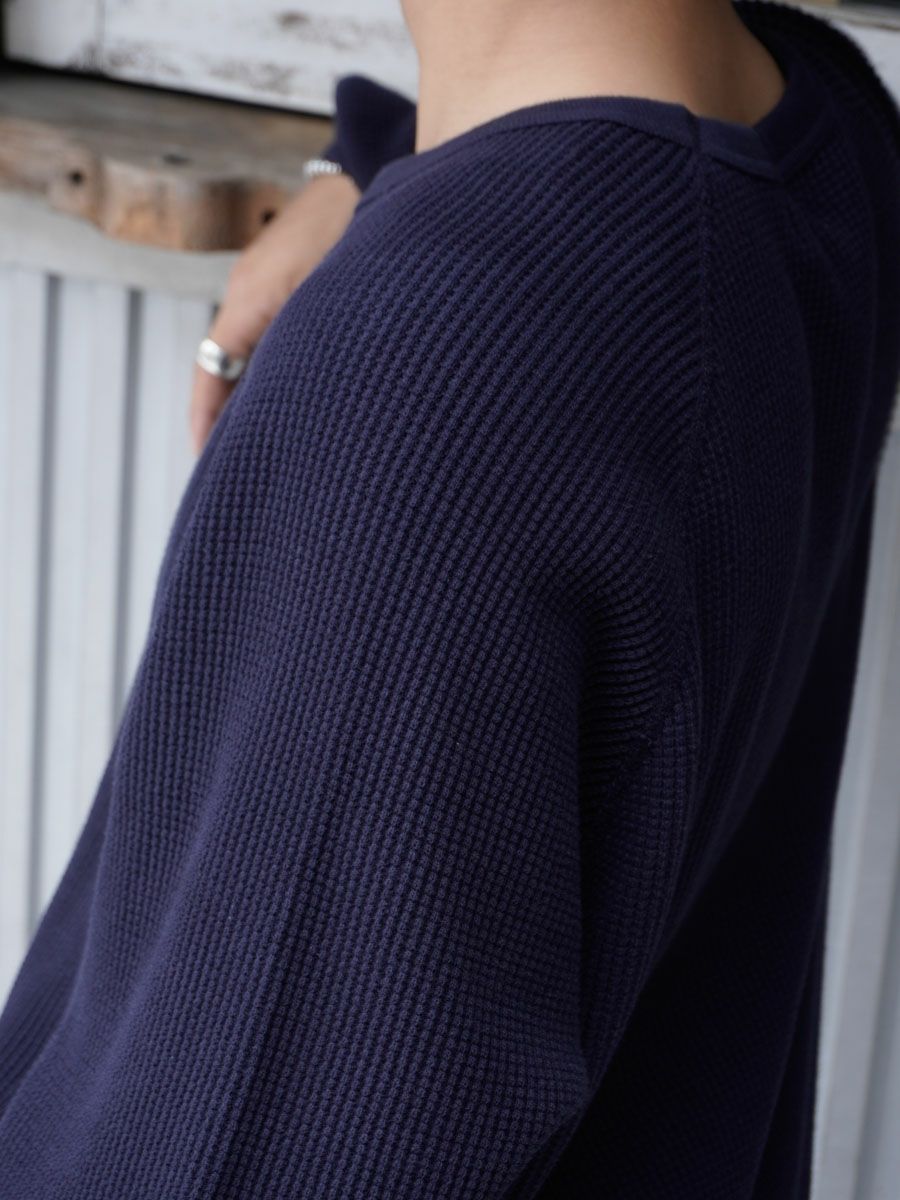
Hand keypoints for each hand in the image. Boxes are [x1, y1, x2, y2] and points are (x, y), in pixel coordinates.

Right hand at [190, 170, 360, 455]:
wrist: (373, 170)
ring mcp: (267, 282)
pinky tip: (299, 386)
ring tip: (271, 434)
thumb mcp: (334, 298)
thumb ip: (312, 350)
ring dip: (255, 389)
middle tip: (244, 459)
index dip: (206, 418)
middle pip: (225, 365)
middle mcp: (249, 291)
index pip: (210, 371)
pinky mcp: (290, 277)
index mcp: (249, 298)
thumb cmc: (356, 227)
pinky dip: (275, 363)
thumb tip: (302, 403)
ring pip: (250, 349)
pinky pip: (270, 330)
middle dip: (229, 414)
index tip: (207, 458)